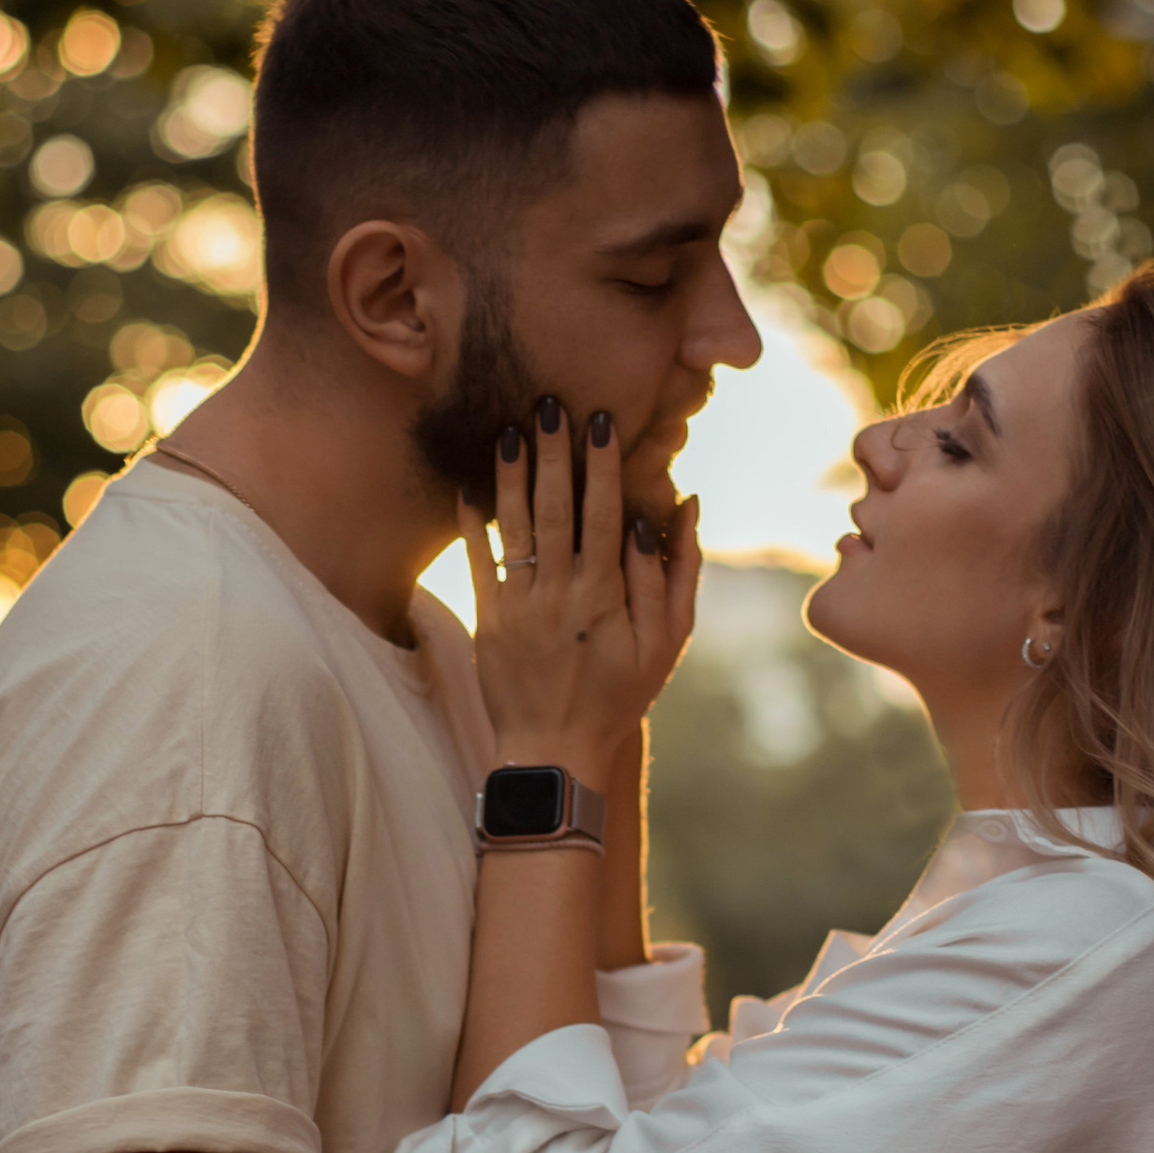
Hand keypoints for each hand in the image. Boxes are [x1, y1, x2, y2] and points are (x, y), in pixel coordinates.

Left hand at [462, 402, 699, 775]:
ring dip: (510, 476)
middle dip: (553, 454)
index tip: (601, 420)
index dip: (602, 465)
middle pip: (555, 510)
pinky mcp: (488, 620)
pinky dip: (472, 523)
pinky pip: (476, 563)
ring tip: (509, 430)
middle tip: (548, 403)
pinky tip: (468, 484)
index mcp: (606, 595)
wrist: (556, 748)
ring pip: (513, 528)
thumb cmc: (621, 694)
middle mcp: (559, 595)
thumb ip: (676, 572)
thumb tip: (685, 505)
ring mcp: (518, 606)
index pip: (603, 514)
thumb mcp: (667, 641)